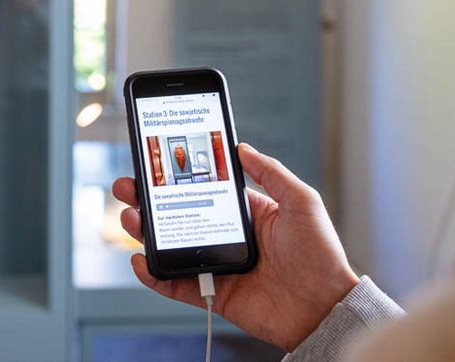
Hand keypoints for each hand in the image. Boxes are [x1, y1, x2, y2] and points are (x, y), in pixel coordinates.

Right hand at [112, 143, 358, 351]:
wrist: (326, 308)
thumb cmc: (321, 255)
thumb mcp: (301, 201)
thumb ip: (271, 172)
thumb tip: (241, 147)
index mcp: (244, 212)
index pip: (200, 188)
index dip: (175, 177)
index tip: (153, 162)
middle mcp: (225, 236)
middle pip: (176, 214)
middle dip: (147, 200)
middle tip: (128, 188)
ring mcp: (217, 265)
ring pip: (170, 246)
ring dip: (144, 233)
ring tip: (130, 219)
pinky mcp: (214, 293)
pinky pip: (175, 285)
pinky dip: (154, 276)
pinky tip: (140, 262)